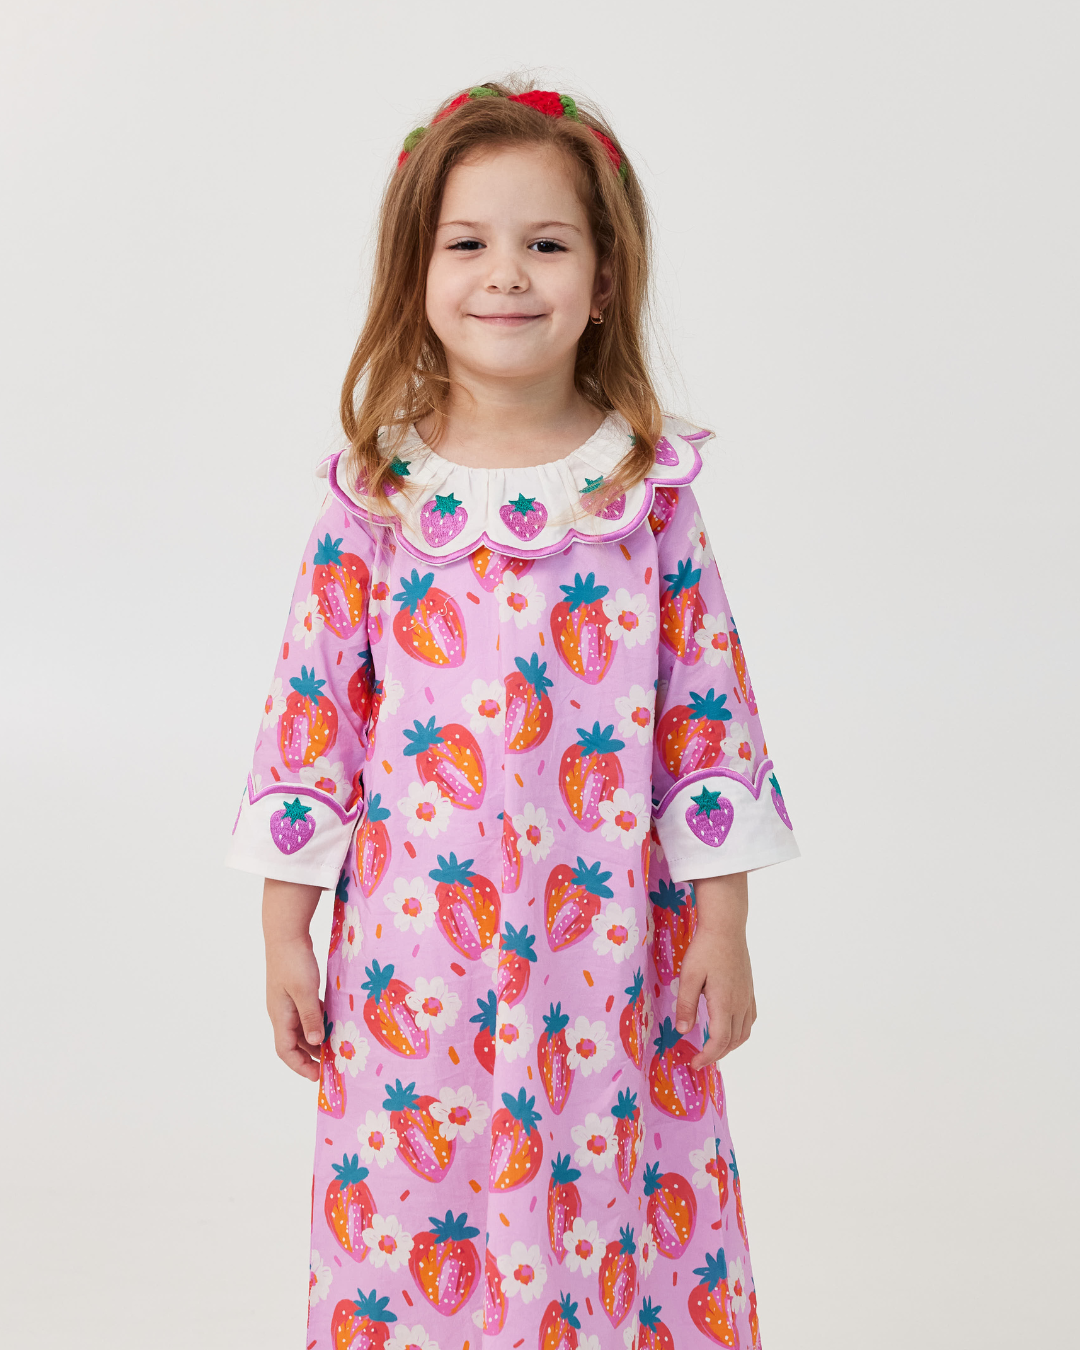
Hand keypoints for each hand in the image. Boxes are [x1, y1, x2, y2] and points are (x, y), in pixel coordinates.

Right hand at [263, 879, 323, 1081]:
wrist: (285, 933)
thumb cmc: (293, 961)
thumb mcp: (305, 991)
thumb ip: (310, 1017)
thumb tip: (316, 1043)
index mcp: (280, 1016)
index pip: (286, 1051)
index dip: (300, 1066)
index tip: (318, 1076)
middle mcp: (281, 1012)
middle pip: (294, 1042)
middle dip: (311, 1056)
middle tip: (332, 1064)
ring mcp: (287, 1001)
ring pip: (301, 1028)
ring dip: (316, 1038)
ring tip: (336, 1045)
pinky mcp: (295, 990)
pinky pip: (306, 1013)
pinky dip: (318, 1021)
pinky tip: (332, 1021)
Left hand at [674, 872, 755, 1069]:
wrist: (726, 927)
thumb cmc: (705, 949)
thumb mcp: (688, 976)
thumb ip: (686, 1005)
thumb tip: (684, 1031)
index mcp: (724, 1003)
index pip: (719, 1041)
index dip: (707, 1057)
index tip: (695, 1064)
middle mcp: (740, 1004)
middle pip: (733, 1040)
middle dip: (717, 1054)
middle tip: (699, 1059)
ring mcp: (747, 997)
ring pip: (744, 1032)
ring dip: (730, 1045)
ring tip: (713, 1048)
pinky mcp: (749, 989)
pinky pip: (750, 1019)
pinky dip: (741, 1031)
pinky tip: (730, 1028)